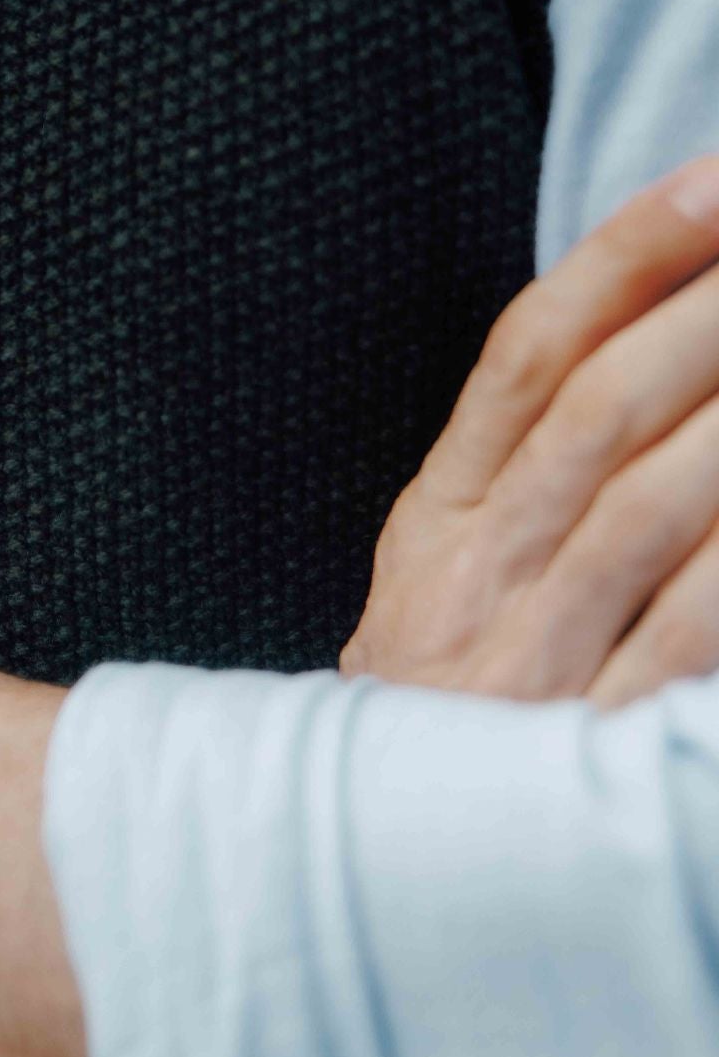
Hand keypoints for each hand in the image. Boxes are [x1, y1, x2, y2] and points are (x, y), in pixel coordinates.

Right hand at [342, 154, 718, 706]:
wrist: (370, 875)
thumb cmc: (436, 709)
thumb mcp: (437, 575)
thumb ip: (510, 468)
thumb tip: (627, 337)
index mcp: (437, 514)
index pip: (526, 352)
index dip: (622, 257)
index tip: (708, 181)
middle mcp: (476, 568)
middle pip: (597, 406)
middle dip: (703, 307)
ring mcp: (530, 653)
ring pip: (645, 496)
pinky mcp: (586, 737)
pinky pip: (687, 627)